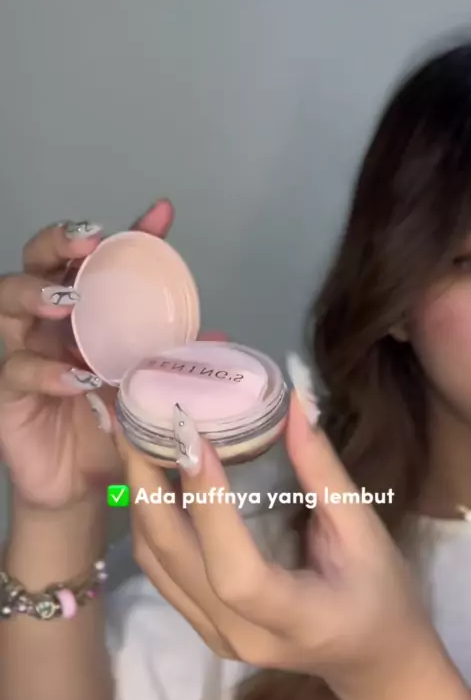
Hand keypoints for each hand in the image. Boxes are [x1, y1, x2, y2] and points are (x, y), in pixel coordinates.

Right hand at [0, 201, 224, 508]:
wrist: (84, 483)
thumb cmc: (112, 426)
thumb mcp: (146, 386)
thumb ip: (170, 357)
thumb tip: (220, 338)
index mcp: (84, 313)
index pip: (97, 261)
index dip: (128, 232)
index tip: (161, 216)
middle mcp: (48, 323)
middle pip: (37, 263)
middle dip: (58, 244)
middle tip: (87, 243)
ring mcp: (23, 353)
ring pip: (8, 303)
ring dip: (36, 294)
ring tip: (65, 301)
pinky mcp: (8, 393)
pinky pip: (17, 371)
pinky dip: (46, 372)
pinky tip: (74, 379)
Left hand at [116, 388, 433, 697]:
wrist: (370, 659)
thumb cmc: (380, 593)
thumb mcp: (364, 532)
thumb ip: (324, 472)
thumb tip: (295, 402)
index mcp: (295, 619)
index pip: (236, 571)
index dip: (209, 506)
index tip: (192, 440)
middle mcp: (241, 636)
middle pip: (174, 560)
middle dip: (147, 486)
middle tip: (137, 422)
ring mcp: (214, 636)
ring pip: (155, 562)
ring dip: (139, 498)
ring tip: (135, 439)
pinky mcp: (201, 626)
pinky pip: (159, 569)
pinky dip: (148, 519)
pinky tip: (151, 478)